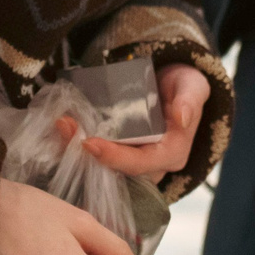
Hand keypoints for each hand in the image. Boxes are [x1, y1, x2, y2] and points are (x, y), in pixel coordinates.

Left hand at [57, 63, 210, 179]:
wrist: (174, 84)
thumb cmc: (185, 86)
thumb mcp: (193, 85)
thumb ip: (190, 99)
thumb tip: (182, 117)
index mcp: (172, 152)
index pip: (141, 164)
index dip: (115, 158)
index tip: (89, 143)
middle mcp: (152, 164)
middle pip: (117, 169)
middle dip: (87, 153)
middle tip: (65, 127)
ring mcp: (134, 159)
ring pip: (102, 165)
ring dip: (76, 149)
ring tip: (61, 124)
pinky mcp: (119, 151)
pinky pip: (96, 155)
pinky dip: (75, 144)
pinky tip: (62, 127)